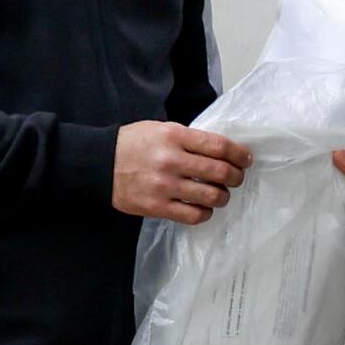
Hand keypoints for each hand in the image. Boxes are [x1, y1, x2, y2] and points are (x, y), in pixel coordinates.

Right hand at [113, 121, 251, 224]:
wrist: (98, 164)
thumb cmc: (132, 144)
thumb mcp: (160, 129)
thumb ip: (189, 139)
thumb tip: (221, 151)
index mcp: (174, 136)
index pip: (218, 146)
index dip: (239, 154)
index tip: (245, 159)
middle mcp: (171, 160)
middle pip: (220, 172)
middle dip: (236, 176)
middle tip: (236, 178)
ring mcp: (164, 186)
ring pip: (211, 196)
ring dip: (223, 196)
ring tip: (220, 194)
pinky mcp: (157, 207)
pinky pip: (193, 215)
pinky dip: (205, 213)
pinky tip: (203, 208)